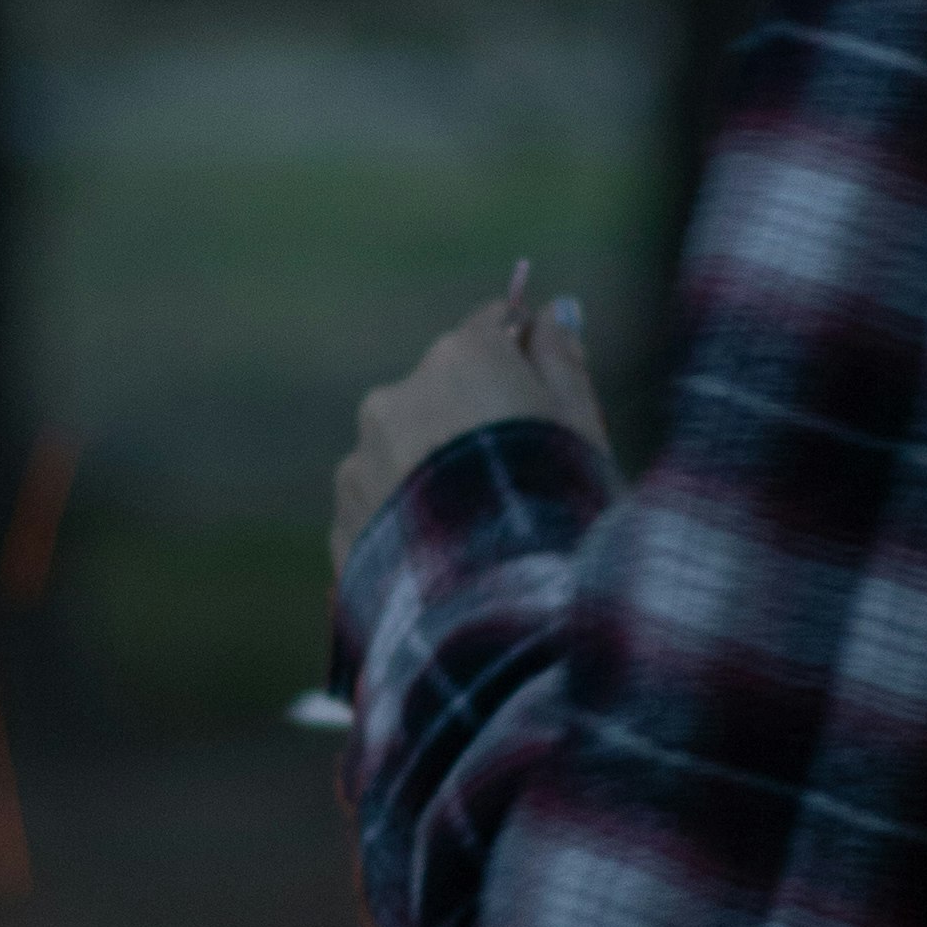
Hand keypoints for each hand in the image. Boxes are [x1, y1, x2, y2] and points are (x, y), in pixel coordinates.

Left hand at [332, 281, 613, 577]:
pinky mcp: (343, 520)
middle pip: (441, 392)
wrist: (501, 612)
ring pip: (403, 451)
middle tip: (515, 480)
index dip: (519, 356)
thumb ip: (562, 360)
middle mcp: (398, 396)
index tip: (539, 392)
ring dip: (431, 473)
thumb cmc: (558, 508)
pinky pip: (381, 506)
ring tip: (478, 533)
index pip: (491, 326)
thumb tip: (553, 315)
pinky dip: (407, 522)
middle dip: (471, 421)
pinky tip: (445, 560)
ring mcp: (361, 460)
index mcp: (463, 359)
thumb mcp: (582, 427)